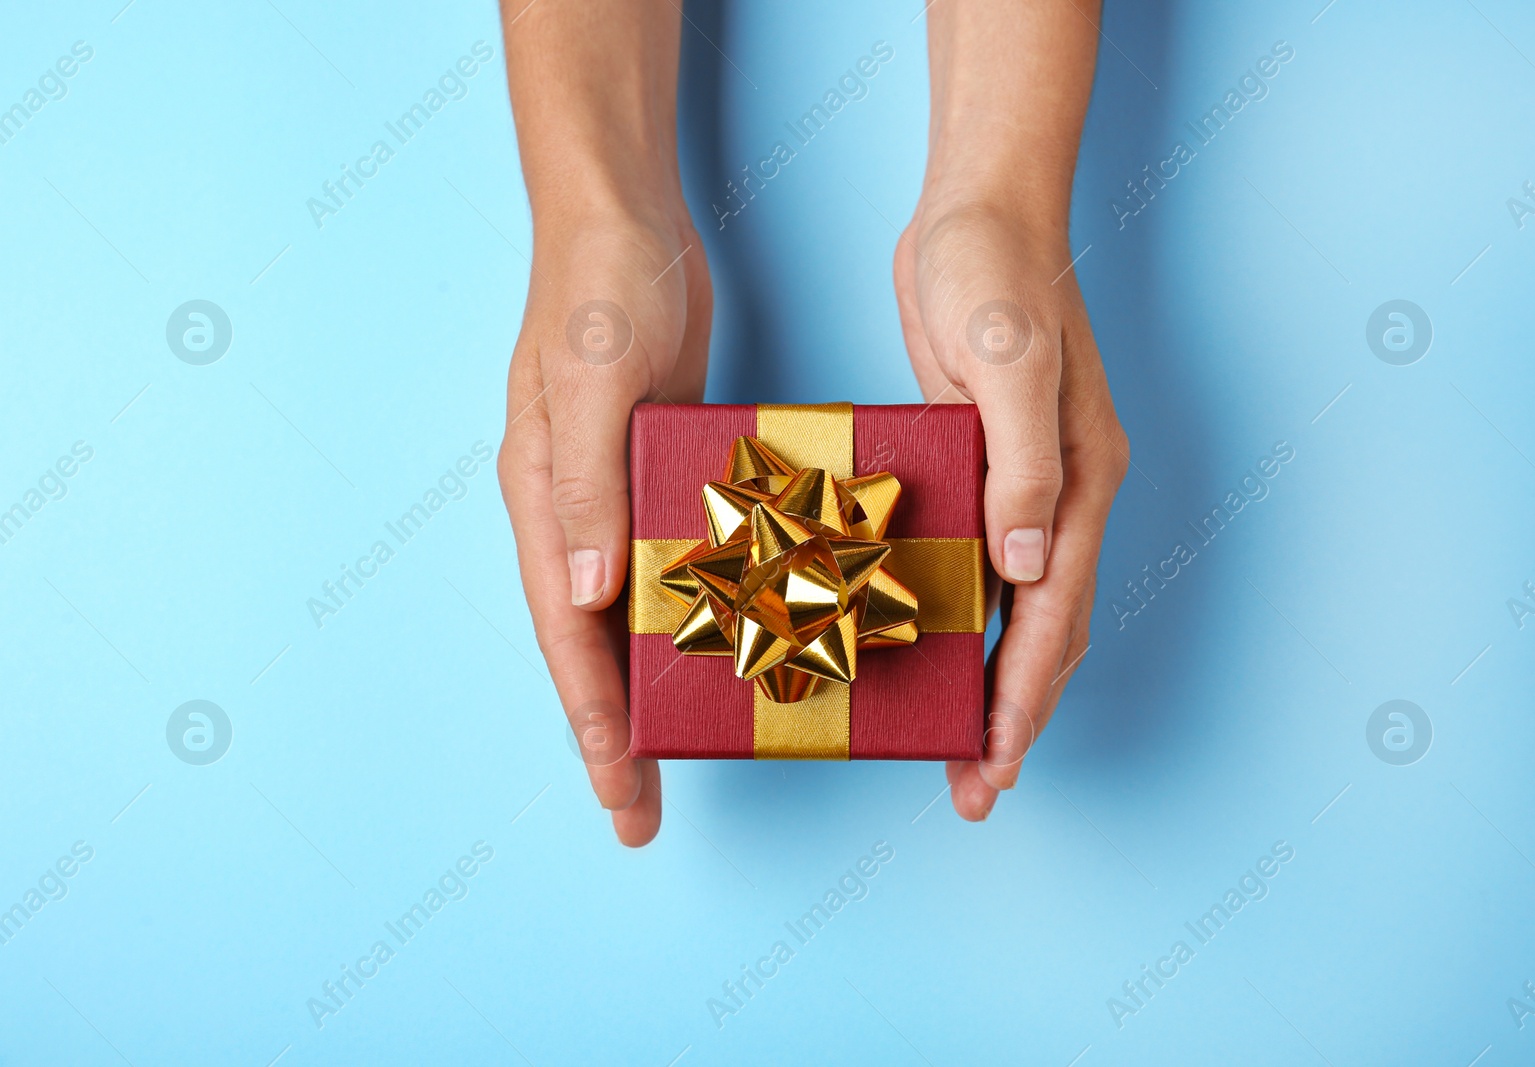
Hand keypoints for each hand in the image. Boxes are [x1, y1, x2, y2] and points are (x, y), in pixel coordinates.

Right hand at [498, 211, 710, 845]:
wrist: (620, 220)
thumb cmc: (600, 289)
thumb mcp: (599, 377)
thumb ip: (587, 482)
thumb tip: (589, 592)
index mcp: (544, 499)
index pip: (567, 631)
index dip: (593, 716)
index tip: (618, 789)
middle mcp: (571, 512)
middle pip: (592, 645)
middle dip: (614, 732)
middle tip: (640, 815)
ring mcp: (612, 495)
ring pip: (630, 616)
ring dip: (651, 688)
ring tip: (679, 758)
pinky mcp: (653, 474)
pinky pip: (669, 566)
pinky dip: (689, 617)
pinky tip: (723, 650)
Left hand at [894, 202, 1127, 820]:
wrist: (982, 207)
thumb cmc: (992, 270)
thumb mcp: (1006, 359)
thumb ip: (1021, 463)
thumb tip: (1022, 568)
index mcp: (1079, 476)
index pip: (1053, 613)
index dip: (1023, 694)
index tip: (995, 761)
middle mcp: (1064, 492)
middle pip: (1049, 630)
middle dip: (1017, 715)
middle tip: (979, 789)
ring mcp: (1029, 483)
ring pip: (1022, 611)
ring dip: (997, 683)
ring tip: (966, 751)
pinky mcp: (987, 468)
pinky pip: (984, 570)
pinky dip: (971, 626)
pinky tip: (937, 654)